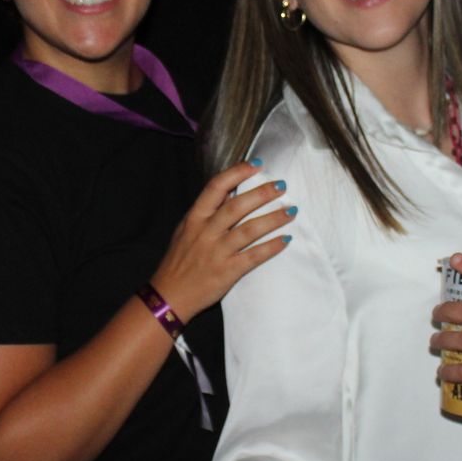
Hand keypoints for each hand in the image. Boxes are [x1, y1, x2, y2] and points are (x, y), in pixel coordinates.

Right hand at [151, 161, 294, 321]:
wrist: (169, 295)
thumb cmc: (179, 261)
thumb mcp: (185, 230)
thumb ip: (206, 212)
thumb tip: (228, 192)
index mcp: (194, 218)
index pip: (216, 187)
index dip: (237, 172)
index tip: (257, 165)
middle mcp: (206, 232)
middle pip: (238, 206)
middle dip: (263, 193)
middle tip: (282, 186)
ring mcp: (217, 252)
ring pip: (250, 230)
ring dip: (273, 218)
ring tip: (291, 211)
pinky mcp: (227, 271)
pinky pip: (254, 256)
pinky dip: (271, 247)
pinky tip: (285, 240)